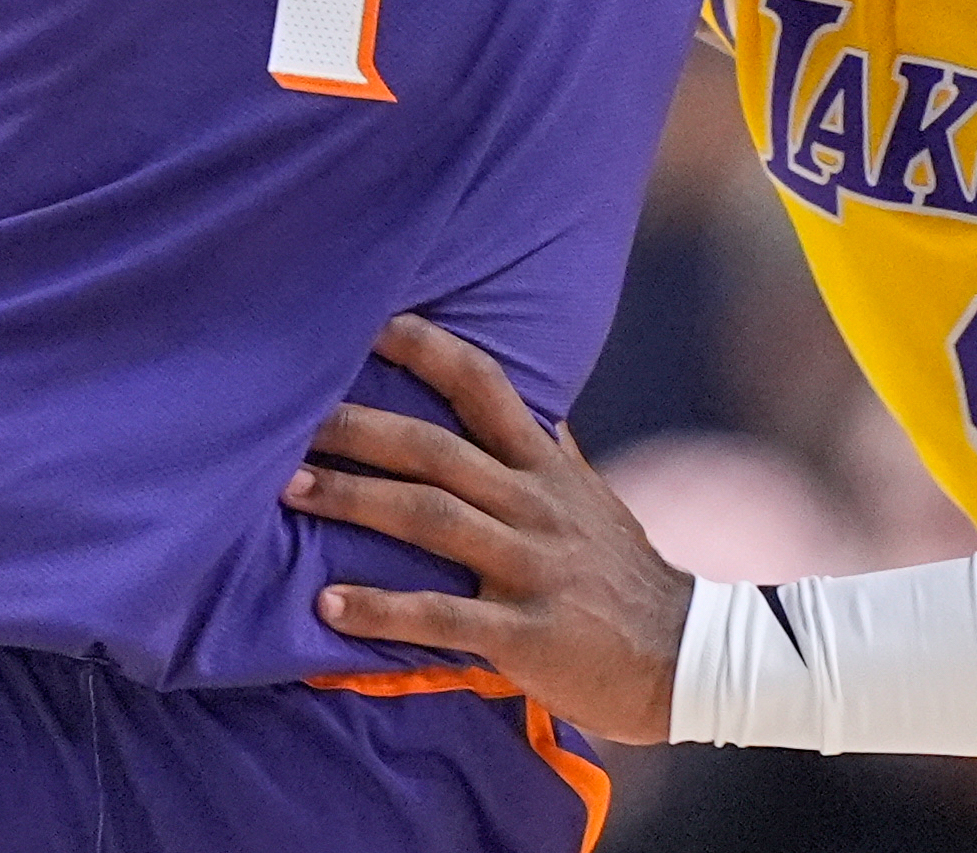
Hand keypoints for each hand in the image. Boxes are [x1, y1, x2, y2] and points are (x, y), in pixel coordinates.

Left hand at [287, 315, 694, 743]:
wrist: (686, 654)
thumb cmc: (624, 574)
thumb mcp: (592, 498)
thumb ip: (552, 451)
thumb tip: (531, 399)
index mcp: (546, 468)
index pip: (486, 388)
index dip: (430, 350)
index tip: (374, 323)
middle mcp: (535, 505)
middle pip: (435, 451)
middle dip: (360, 429)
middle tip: (291, 418)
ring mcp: (530, 567)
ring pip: (431, 519)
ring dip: (354, 500)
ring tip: (290, 492)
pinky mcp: (525, 633)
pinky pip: (442, 616)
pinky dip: (382, 609)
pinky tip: (329, 605)